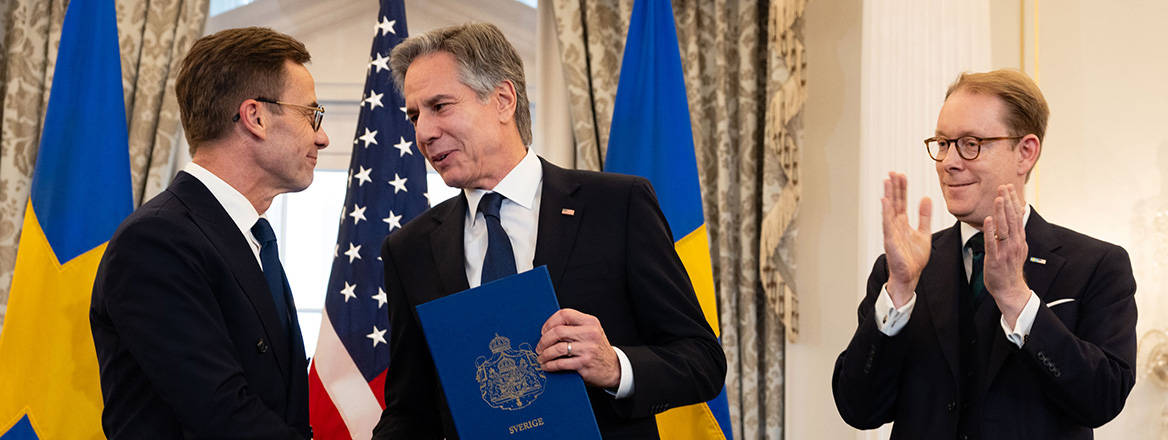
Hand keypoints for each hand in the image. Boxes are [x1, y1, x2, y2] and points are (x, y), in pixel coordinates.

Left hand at [535, 309, 620, 388]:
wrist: (614, 368)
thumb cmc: (598, 349)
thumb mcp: (591, 332)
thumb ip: (574, 327)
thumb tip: (547, 329)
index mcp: (590, 322)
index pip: (565, 314)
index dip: (550, 322)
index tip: (543, 331)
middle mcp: (590, 333)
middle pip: (558, 331)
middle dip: (544, 340)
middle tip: (539, 347)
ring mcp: (588, 348)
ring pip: (557, 348)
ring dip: (545, 354)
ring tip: (541, 358)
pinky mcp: (584, 363)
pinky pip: (561, 363)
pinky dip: (550, 365)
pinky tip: (547, 366)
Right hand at [881, 172, 931, 305]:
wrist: (910, 276)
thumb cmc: (914, 258)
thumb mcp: (924, 233)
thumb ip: (924, 216)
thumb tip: (926, 198)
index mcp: (902, 223)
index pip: (901, 202)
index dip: (902, 188)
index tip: (901, 175)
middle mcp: (895, 225)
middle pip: (894, 202)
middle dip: (894, 187)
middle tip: (893, 172)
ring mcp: (891, 232)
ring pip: (889, 210)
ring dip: (888, 195)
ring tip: (887, 181)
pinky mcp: (890, 241)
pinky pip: (887, 224)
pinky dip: (886, 212)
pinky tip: (885, 200)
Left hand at [983, 184, 1030, 325]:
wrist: (1010, 289)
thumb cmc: (1010, 268)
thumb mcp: (1017, 247)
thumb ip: (1016, 231)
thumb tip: (1018, 214)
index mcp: (1019, 240)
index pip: (1017, 216)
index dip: (1013, 201)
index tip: (1009, 188)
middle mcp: (1015, 243)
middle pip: (1012, 219)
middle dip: (1008, 202)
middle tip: (1004, 187)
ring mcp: (1006, 251)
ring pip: (1004, 228)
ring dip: (1001, 212)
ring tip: (999, 198)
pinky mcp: (995, 259)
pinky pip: (992, 242)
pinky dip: (990, 231)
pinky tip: (988, 220)